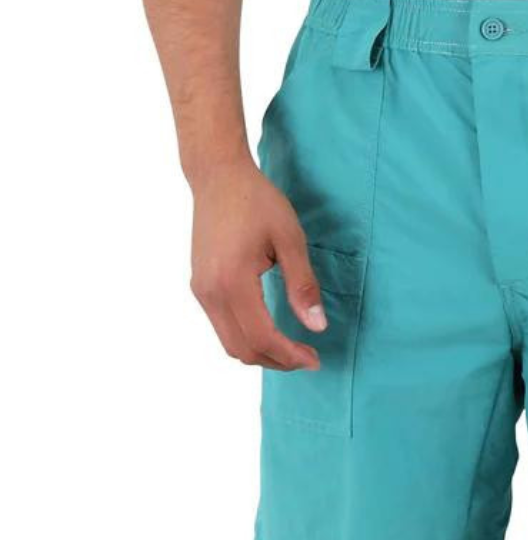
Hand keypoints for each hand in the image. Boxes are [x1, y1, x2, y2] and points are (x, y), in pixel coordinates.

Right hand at [189, 161, 324, 370]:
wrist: (218, 177)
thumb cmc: (257, 202)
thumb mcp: (290, 239)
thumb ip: (303, 285)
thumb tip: (316, 326)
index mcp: (232, 281)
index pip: (261, 337)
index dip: (289, 355)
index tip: (314, 359)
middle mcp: (209, 292)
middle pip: (242, 349)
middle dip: (277, 361)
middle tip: (308, 358)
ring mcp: (200, 291)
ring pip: (229, 343)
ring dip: (262, 353)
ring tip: (293, 349)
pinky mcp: (200, 287)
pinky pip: (222, 328)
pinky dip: (248, 338)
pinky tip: (272, 332)